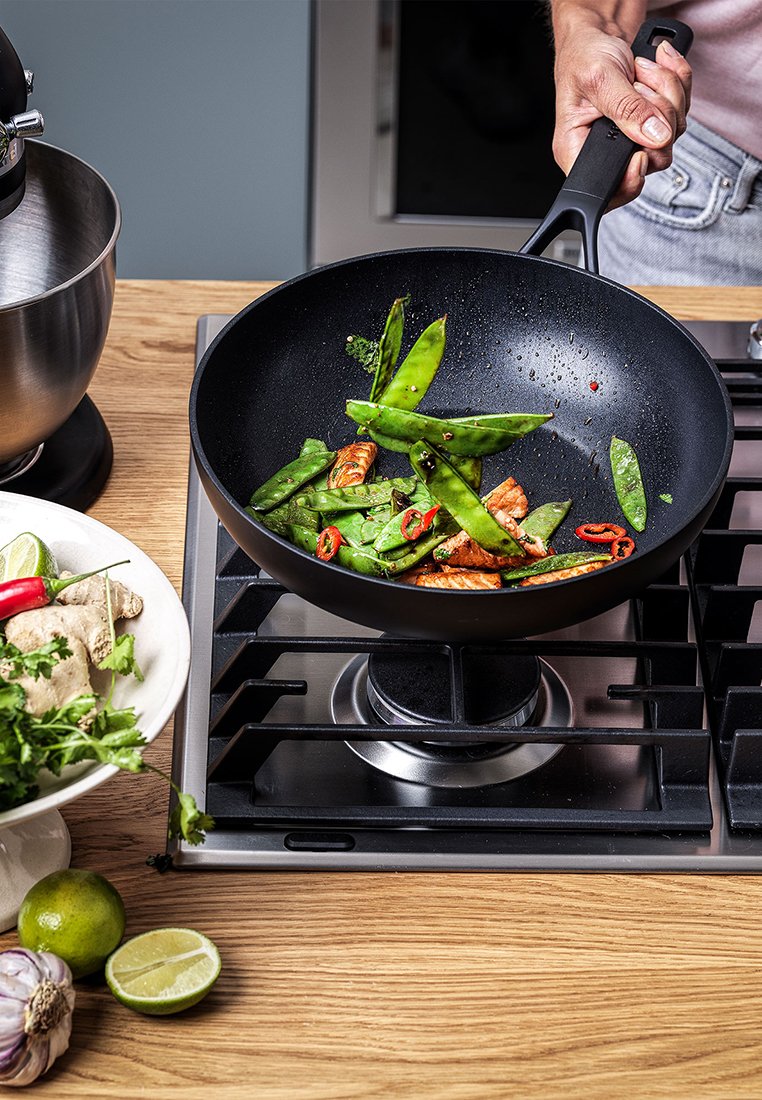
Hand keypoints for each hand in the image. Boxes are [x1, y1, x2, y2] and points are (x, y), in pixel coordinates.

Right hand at [552, 27, 691, 208]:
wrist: (597, 32)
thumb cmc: (583, 54)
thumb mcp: (599, 78)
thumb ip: (626, 109)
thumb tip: (654, 136)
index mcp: (577, 151)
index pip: (609, 190)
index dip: (633, 177)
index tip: (643, 151)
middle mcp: (605, 151)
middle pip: (653, 160)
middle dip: (657, 117)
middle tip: (639, 88)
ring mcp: (633, 138)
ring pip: (672, 135)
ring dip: (667, 94)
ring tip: (642, 71)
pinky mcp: (651, 123)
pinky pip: (680, 114)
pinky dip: (676, 84)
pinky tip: (656, 68)